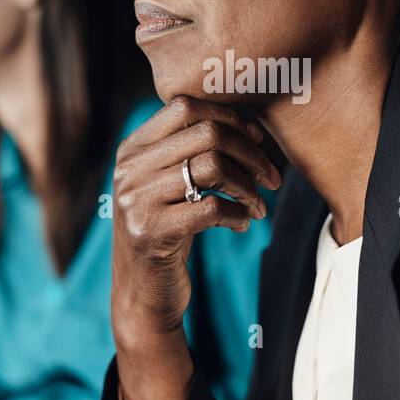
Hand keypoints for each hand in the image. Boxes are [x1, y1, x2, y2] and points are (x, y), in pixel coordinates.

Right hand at [110, 95, 279, 342]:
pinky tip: (244, 222)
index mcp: (131, 149)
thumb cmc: (167, 231)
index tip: (257, 140)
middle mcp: (128, 170)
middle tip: (271, 177)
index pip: (185, 106)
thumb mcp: (166, 185)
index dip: (230, 117)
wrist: (142, 293)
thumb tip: (248, 121)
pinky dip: (239, 213)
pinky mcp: (151, 233)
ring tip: (259, 204)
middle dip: (251, 153)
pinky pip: (212, 208)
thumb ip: (188, 151)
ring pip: (213, 167)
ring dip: (248, 185)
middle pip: (207, 133)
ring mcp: (136, 201)